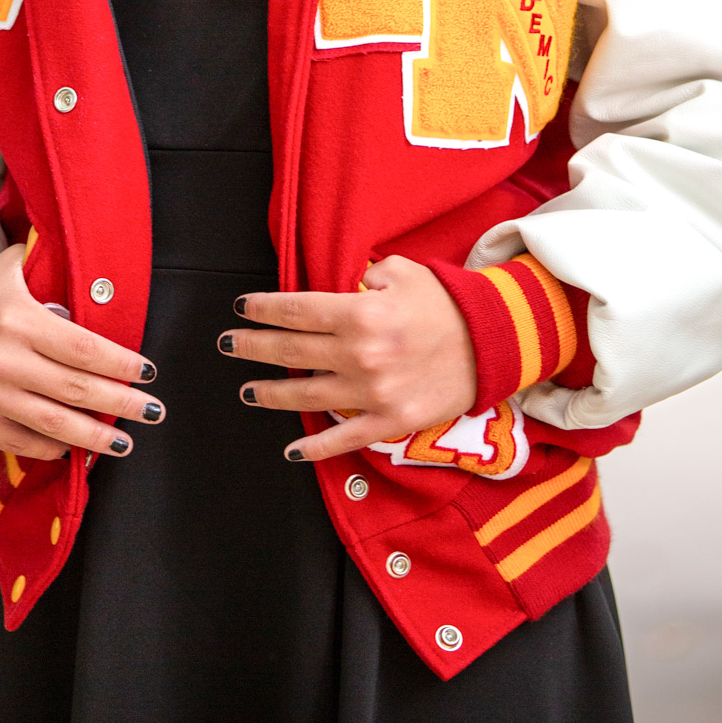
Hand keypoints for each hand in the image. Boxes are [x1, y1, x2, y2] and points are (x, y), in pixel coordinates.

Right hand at [0, 244, 162, 461]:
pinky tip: (76, 449)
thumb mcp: (14, 267)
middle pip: (75, 390)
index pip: (83, 349)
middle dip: (121, 404)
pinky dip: (52, 448)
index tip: (148, 373)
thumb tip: (104, 277)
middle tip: (152, 411)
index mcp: (16, 319)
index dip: (121, 365)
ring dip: (94, 438)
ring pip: (52, 425)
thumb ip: (55, 267)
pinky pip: (20, 441)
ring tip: (124, 443)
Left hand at [219, 255, 476, 463]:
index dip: (263, 309)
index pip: (296, 310)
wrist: (493, 342)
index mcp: (360, 313)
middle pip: (291, 352)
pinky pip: (342, 439)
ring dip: (270, 393)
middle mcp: (360, 355)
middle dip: (253, 347)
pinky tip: (291, 449)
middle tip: (228, 344)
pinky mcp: (388, 422)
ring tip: (247, 390)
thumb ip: (362, 278)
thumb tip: (334, 287)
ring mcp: (372, 393)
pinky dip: (314, 447)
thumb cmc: (444, 302)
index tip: (242, 308)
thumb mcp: (402, 272)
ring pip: (306, 396)